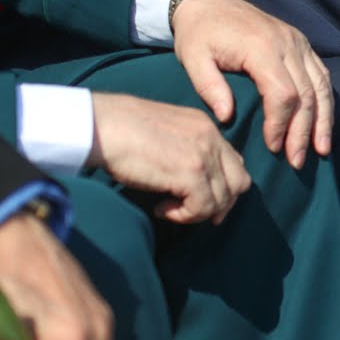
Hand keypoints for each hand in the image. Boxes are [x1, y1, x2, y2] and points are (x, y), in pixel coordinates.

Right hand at [89, 92, 251, 224]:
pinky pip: (202, 207)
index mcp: (206, 126)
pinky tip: (161, 209)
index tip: (202, 202)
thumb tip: (190, 182)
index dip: (223, 187)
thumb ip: (185, 150)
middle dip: (221, 204)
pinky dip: (184, 215)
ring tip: (168, 208)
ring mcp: (205, 154)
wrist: (100, 124)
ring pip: (222, 198)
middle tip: (193, 213)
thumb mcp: (165, 134)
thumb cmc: (119, 130)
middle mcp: (212, 138)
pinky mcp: (192, 172)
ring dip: (197, 211)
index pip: (234, 163)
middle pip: (239, 182)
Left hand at [172, 0, 331, 169]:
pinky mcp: (302, 43)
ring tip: (321, 150)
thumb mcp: (192, 58)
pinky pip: (321, 74)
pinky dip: (325, 101)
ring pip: (321, 85)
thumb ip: (209, 87)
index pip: (283, 93)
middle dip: (304, 131)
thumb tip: (227, 118)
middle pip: (307, 94)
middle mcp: (288, 43)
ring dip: (323, 120)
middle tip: (298, 161)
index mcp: (261, 47)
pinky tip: (322, 123)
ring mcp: (299, 41)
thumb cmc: (198, 32)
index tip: (271, 148)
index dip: (280, 124)